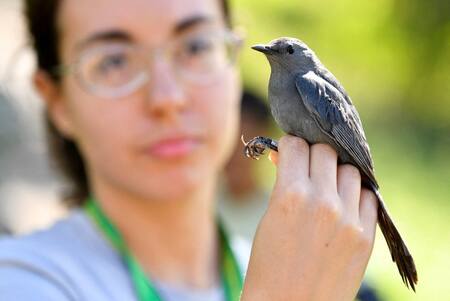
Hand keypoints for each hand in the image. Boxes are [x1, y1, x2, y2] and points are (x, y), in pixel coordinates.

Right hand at [241, 135, 377, 300]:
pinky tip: (343, 205)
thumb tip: (290, 156)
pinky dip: (356, 194)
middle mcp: (323, 202)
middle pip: (325, 151)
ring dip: (337, 173)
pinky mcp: (365, 236)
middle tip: (307, 169)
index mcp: (291, 196)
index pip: (297, 146)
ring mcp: (348, 220)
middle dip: (313, 155)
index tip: (290, 153)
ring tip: (327, 187)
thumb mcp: (268, 218)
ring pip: (350, 170)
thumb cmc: (268, 265)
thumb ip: (283, 183)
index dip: (290, 147)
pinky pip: (368, 196)